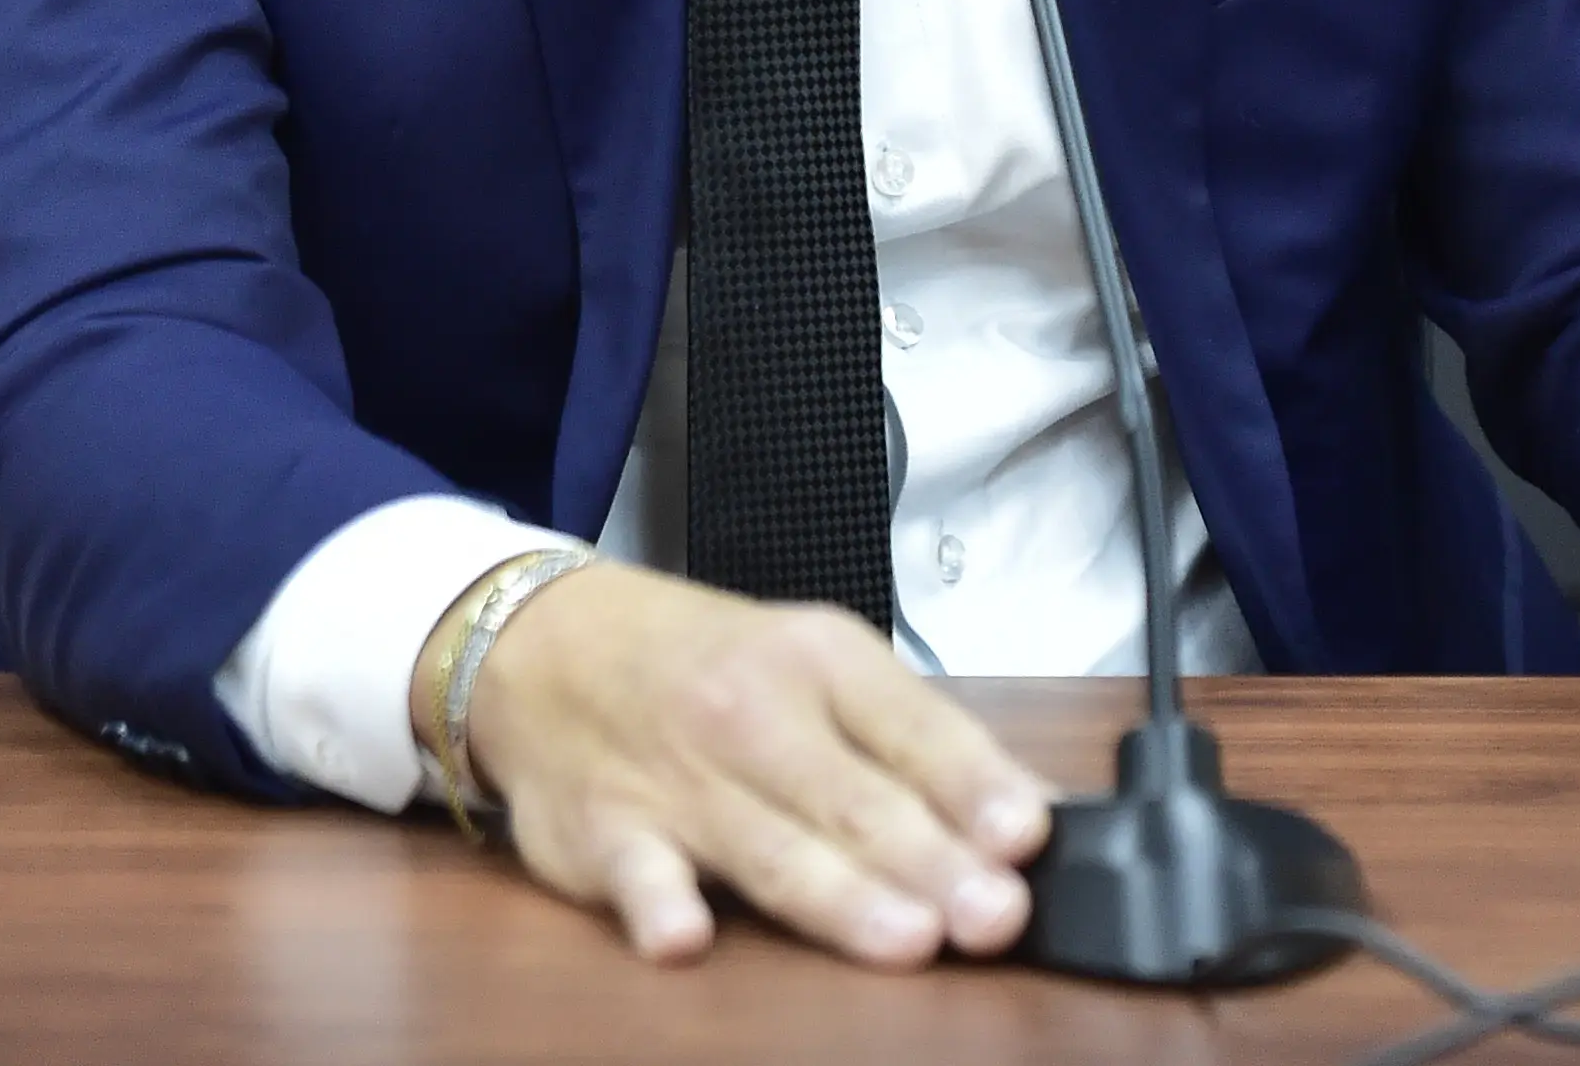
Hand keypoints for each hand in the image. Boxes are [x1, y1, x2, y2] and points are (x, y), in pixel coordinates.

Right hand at [451, 559, 1053, 968]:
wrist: (547, 641)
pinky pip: (634, 872)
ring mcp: (678, 780)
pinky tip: (685, 935)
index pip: (915, 727)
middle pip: (855, 800)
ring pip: (770, 847)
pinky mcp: (606, 835)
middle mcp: (754, 716)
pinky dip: (657, 901)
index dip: (975, 785)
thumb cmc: (711, 666)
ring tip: (908, 938)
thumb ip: (919, 745)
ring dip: (840, 894)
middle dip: (931, 860)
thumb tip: (1031, 815)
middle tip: (995, 915)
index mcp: (822, 663)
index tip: (1028, 836)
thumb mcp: (820, 667)